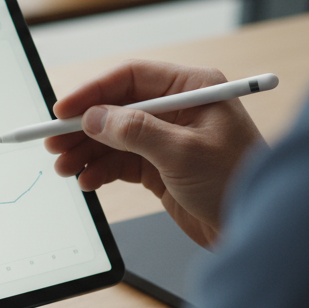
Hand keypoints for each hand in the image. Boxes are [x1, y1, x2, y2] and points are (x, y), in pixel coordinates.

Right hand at [45, 61, 264, 247]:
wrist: (254, 229)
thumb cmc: (237, 182)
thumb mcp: (182, 152)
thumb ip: (135, 131)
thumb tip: (95, 118)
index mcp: (192, 89)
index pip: (131, 78)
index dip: (93, 92)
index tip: (63, 110)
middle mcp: (179, 108)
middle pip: (117, 108)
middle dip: (83, 127)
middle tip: (54, 143)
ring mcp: (169, 138)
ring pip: (114, 137)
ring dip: (87, 151)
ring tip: (65, 167)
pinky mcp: (162, 166)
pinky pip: (121, 161)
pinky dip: (101, 170)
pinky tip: (88, 180)